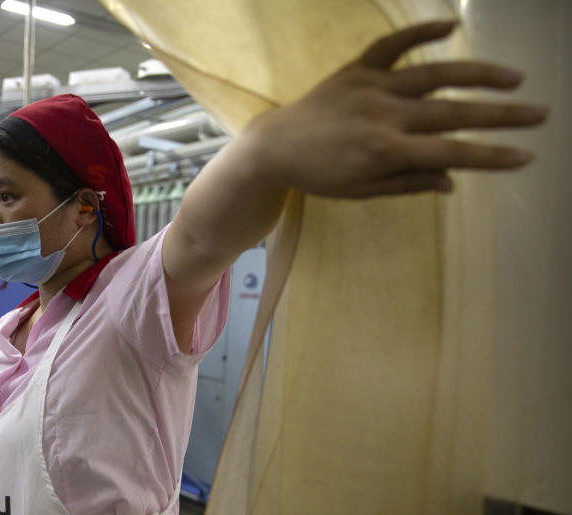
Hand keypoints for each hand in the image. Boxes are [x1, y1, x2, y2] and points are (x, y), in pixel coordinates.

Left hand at [247, 20, 547, 197]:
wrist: (273, 148)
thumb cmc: (319, 176)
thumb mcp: (361, 190)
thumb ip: (408, 183)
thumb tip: (453, 180)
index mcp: (385, 151)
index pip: (450, 153)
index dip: (490, 156)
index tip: (525, 156)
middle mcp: (383, 115)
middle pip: (453, 113)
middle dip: (500, 116)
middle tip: (539, 114)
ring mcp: (371, 88)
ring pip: (434, 75)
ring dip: (477, 74)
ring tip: (514, 78)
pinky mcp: (356, 70)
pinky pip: (391, 47)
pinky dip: (419, 33)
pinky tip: (451, 26)